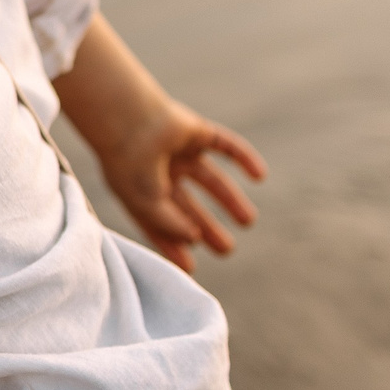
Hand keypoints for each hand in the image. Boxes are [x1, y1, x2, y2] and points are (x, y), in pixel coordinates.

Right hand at [90, 103, 266, 273]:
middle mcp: (160, 173)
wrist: (130, 121)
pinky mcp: (197, 132)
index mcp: (141, 193)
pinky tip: (260, 177)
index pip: (161, 224)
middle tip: (226, 250)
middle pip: (189, 205)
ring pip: (211, 179)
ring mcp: (178, 152)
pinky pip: (227, 146)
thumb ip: (171, 225)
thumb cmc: (130, 166)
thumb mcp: (147, 206)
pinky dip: (245, 159)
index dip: (174, 245)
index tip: (191, 268)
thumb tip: (195, 238)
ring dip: (230, 200)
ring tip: (248, 221)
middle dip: (208, 227)